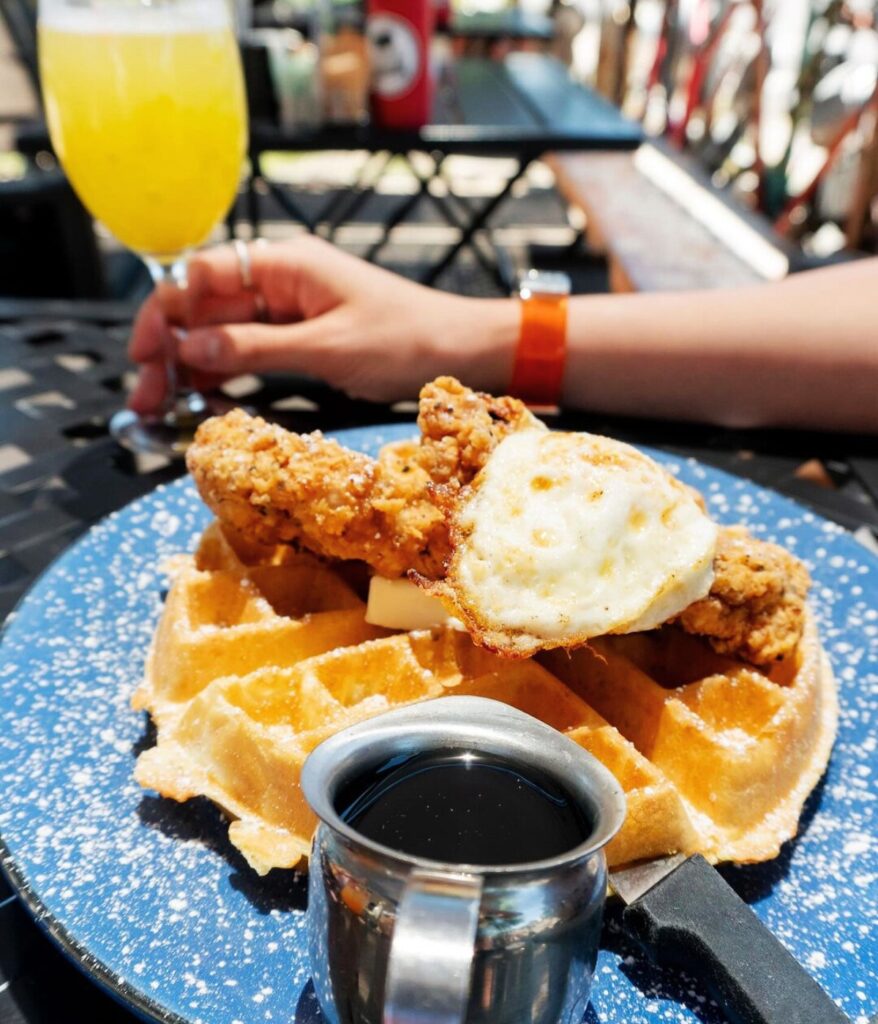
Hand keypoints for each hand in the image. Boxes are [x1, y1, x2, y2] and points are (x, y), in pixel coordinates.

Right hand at [128, 237, 515, 412]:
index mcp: (284, 264)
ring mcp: (289, 306)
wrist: (460, 348)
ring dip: (190, 365)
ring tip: (161, 406)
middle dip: (169, 348)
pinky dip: (223, 371)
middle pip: (204, 307)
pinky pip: (248, 347)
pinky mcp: (301, 333)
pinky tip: (201, 397)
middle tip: (145, 397)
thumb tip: (189, 349)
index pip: (201, 276)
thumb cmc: (406, 338)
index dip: (164, 313)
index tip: (144, 355)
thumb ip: (255, 348)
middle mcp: (280, 279)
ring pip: (221, 331)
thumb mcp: (326, 348)